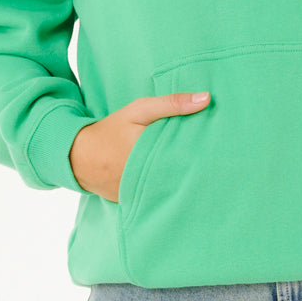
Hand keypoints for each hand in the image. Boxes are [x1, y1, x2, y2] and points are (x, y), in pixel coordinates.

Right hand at [69, 91, 210, 201]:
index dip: (204, 152)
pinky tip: (183, 186)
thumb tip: (206, 99)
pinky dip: (169, 190)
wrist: (80, 157)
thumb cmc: (113, 129)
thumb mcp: (140, 110)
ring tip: (207, 176)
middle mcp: (146, 175)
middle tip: (220, 162)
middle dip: (198, 168)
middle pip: (182, 173)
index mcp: (149, 150)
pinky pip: (159, 197)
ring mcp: (140, 192)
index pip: (186, 154)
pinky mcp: (136, 202)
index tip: (221, 147)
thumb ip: (171, 104)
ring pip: (173, 187)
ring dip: (185, 181)